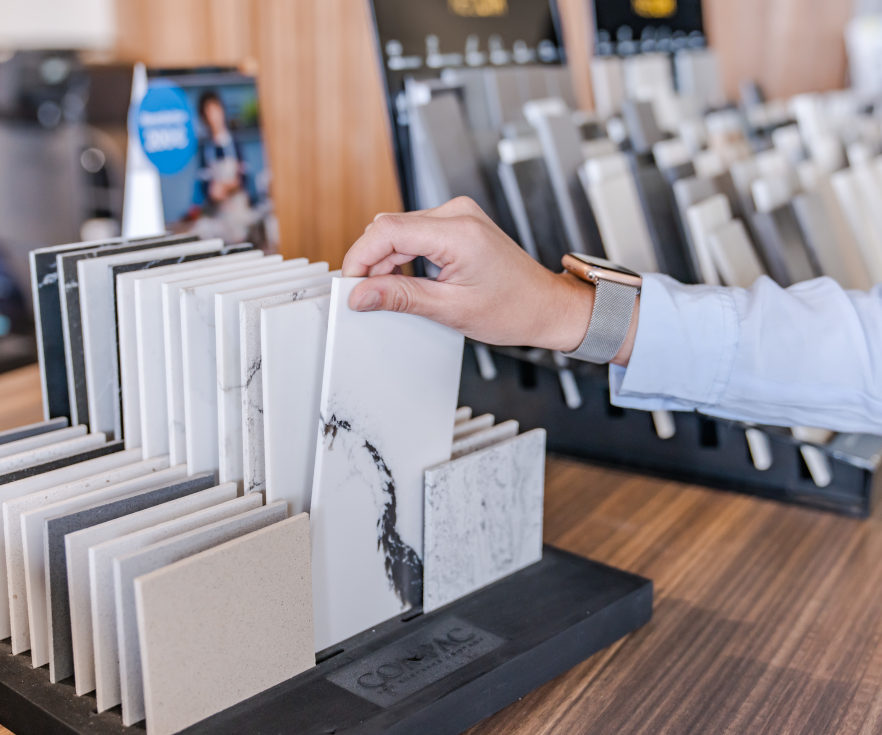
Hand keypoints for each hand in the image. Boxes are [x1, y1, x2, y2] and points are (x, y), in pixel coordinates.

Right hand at [342, 197, 636, 362]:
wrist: (546, 306)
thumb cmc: (513, 309)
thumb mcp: (450, 310)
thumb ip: (401, 298)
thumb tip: (360, 295)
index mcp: (457, 231)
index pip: (387, 230)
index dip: (360, 257)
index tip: (350, 285)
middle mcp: (457, 214)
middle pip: (390, 228)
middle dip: (372, 262)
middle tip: (366, 297)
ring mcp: (459, 214)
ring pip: (400, 230)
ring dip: (387, 261)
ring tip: (392, 293)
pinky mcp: (459, 222)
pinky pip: (416, 232)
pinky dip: (404, 256)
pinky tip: (408, 280)